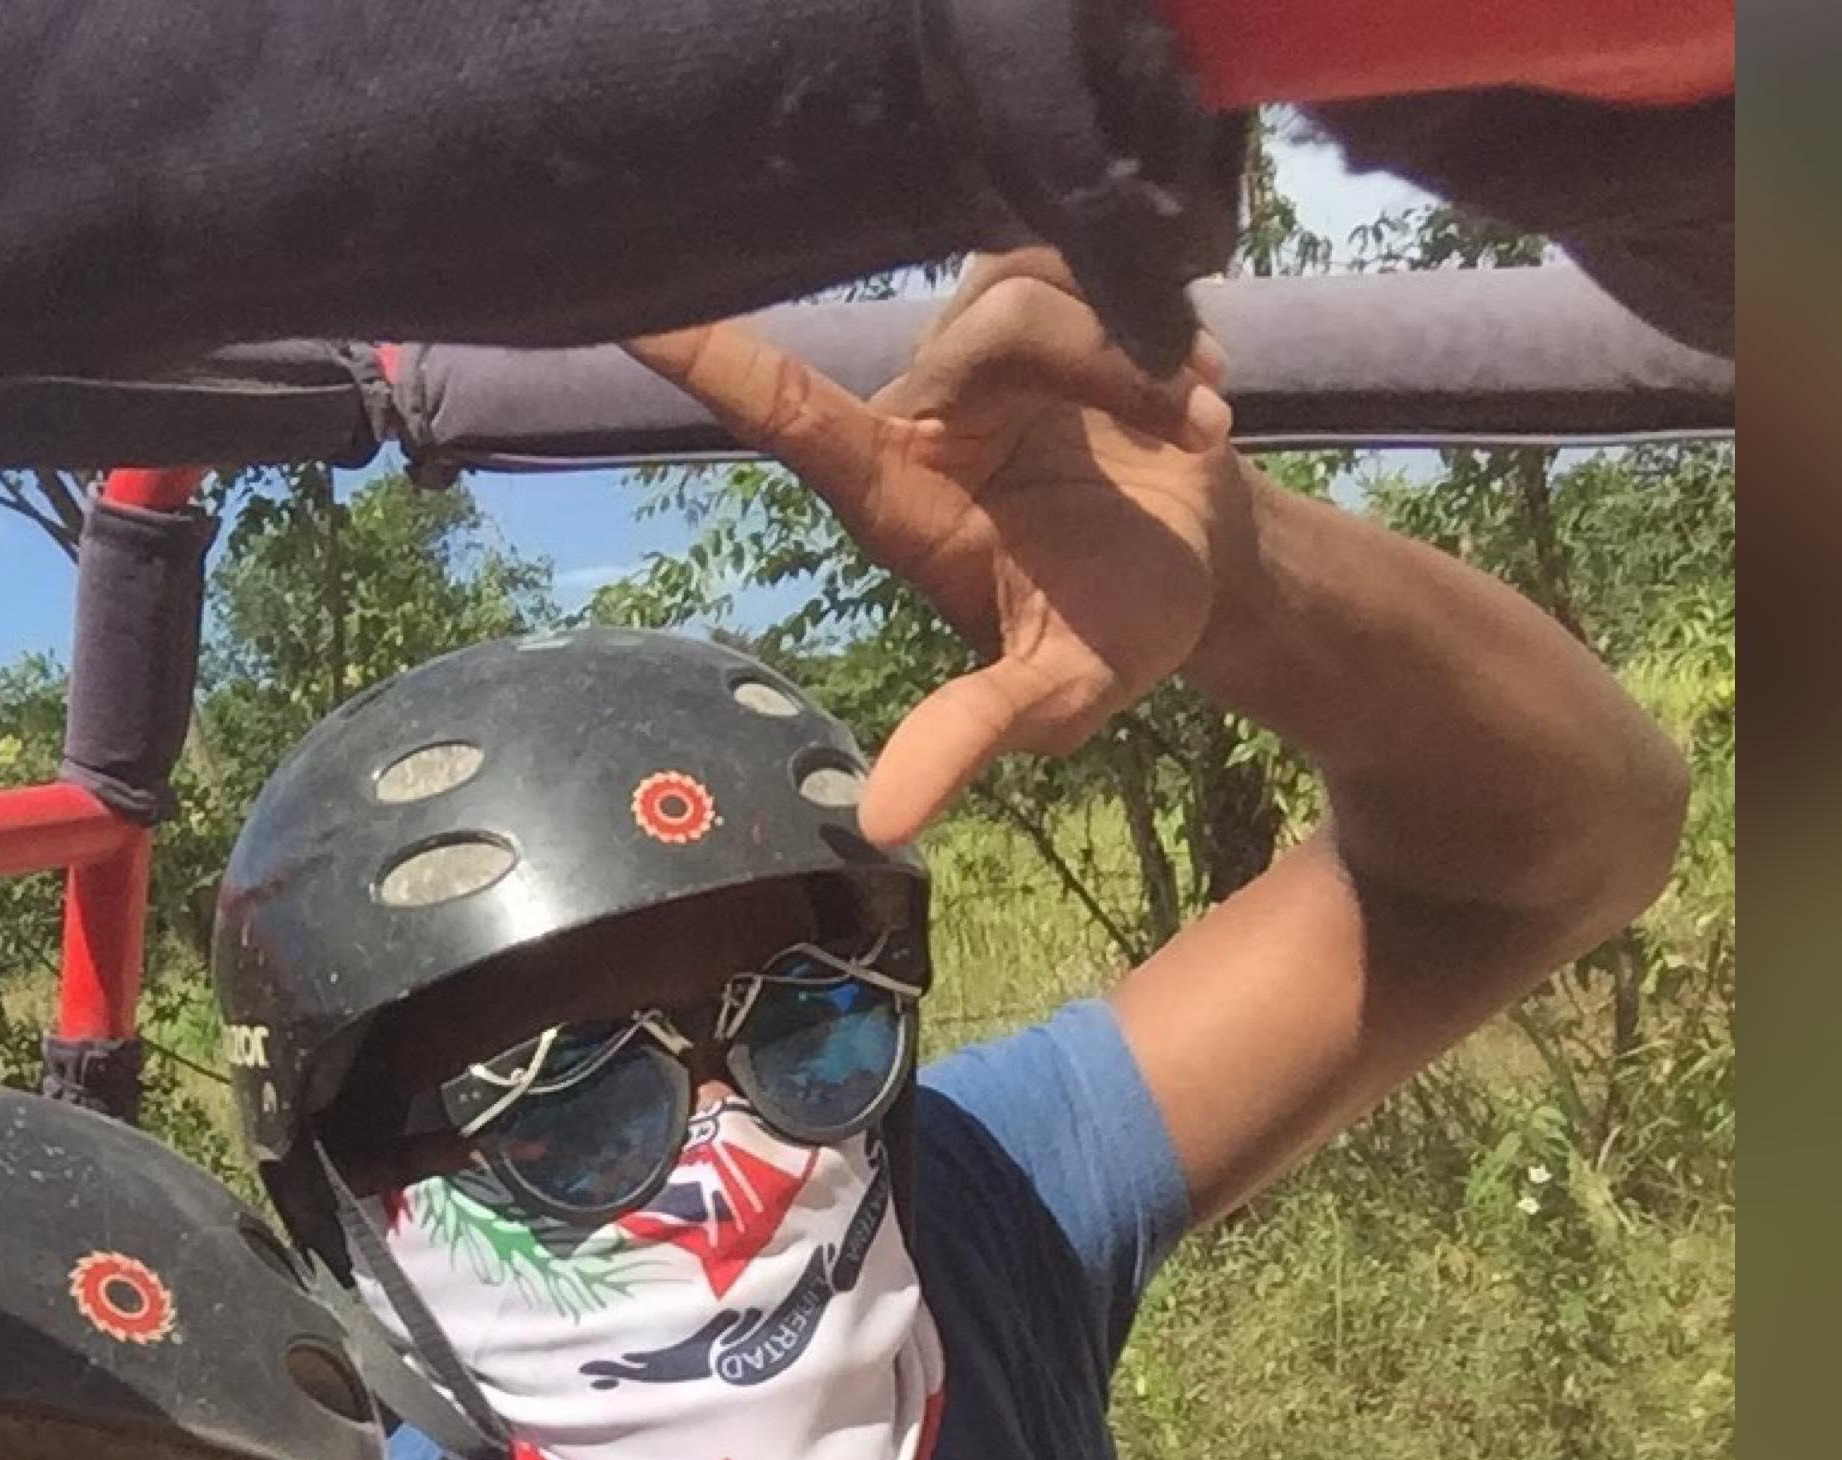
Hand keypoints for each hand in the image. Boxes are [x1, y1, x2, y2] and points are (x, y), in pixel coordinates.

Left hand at [628, 252, 1246, 844]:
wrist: (1210, 566)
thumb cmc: (1116, 633)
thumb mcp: (1054, 699)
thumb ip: (966, 735)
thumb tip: (883, 822)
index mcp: (899, 496)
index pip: (789, 418)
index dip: (714, 363)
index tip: (631, 310)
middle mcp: (924, 410)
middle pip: (983, 334)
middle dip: (1097, 368)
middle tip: (1186, 428)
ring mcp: (981, 345)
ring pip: (1043, 292)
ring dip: (1142, 358)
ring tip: (1192, 421)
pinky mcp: (1047, 288)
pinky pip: (1088, 256)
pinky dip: (1163, 322)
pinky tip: (1194, 383)